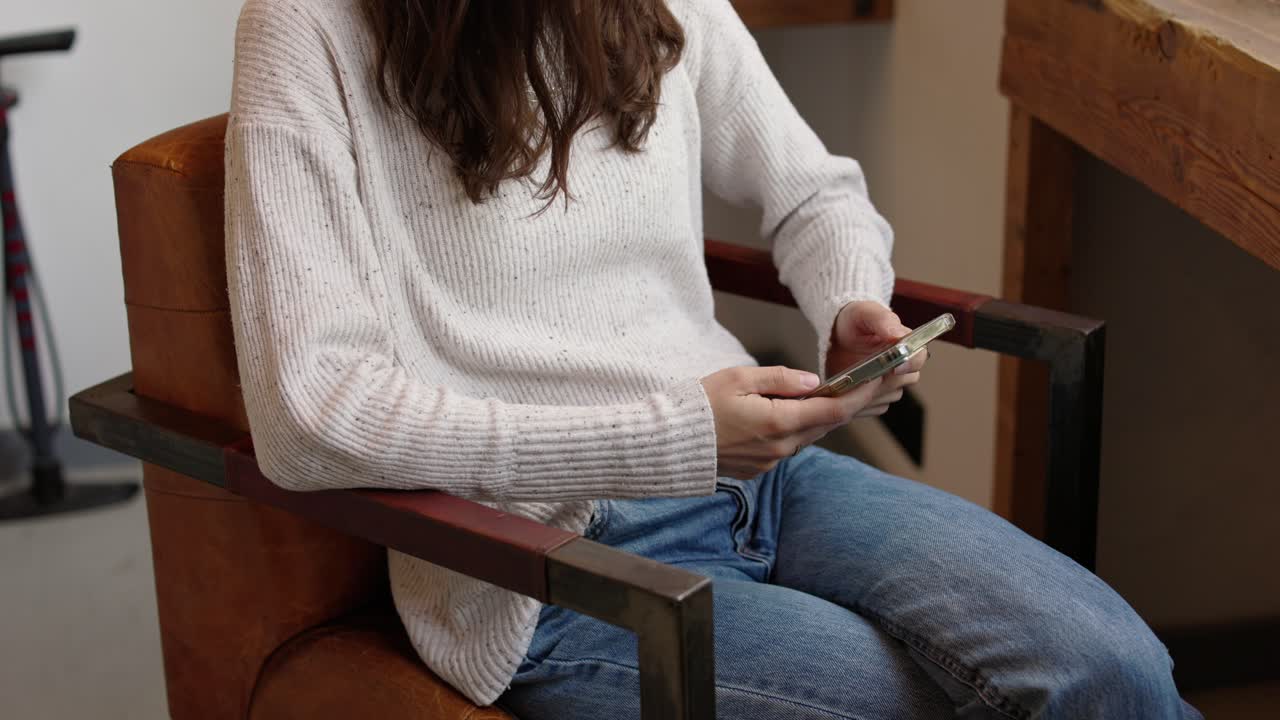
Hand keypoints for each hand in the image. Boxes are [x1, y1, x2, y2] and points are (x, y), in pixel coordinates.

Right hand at [700, 365, 886, 478]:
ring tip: (833, 393)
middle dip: (848, 403)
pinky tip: (794, 412)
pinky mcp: (759, 468)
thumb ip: (780, 379)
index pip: (835, 410)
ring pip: (808, 435)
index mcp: (778, 422)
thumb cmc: (699, 406)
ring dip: (821, 416)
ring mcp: (770, 462)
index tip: (880, 378)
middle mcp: (780, 447)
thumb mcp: (738, 378)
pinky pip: (789, 445)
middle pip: (826, 424)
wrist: (668, 444)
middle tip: (866, 381)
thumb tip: (814, 381)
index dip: (862, 393)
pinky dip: (798, 427)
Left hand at [827, 300, 927, 417]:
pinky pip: (874, 405)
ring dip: (871, 389)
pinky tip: (848, 389)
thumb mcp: (864, 313)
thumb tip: (898, 335)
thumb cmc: (854, 321)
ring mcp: (890, 384)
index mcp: (906, 343)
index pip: (919, 357)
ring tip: (851, 378)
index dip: (909, 363)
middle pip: (905, 380)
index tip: (894, 367)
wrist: (835, 338)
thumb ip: (883, 320)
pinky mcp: (876, 398)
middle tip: (862, 372)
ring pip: (889, 395)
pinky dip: (861, 401)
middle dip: (885, 377)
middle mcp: (902, 366)